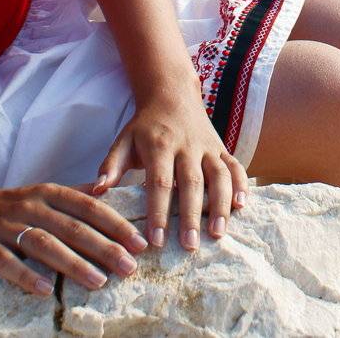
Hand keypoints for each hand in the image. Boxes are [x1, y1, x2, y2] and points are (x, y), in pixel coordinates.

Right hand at [0, 181, 148, 294]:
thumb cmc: (10, 206)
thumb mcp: (43, 194)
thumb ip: (76, 195)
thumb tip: (111, 190)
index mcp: (48, 193)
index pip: (88, 206)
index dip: (115, 224)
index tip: (139, 242)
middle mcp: (29, 206)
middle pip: (71, 227)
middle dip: (103, 247)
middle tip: (129, 267)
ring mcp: (4, 225)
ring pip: (43, 243)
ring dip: (73, 263)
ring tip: (98, 281)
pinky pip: (6, 262)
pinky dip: (26, 275)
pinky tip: (46, 290)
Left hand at [90, 89, 249, 251]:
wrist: (172, 94)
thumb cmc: (146, 125)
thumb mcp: (124, 139)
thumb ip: (111, 165)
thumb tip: (96, 191)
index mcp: (160, 145)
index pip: (160, 182)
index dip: (159, 211)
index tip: (156, 240)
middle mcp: (187, 146)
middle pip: (191, 182)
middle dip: (191, 215)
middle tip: (189, 245)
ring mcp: (207, 146)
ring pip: (219, 175)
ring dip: (220, 204)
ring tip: (217, 233)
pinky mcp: (222, 147)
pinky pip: (235, 166)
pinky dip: (242, 184)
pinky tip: (242, 207)